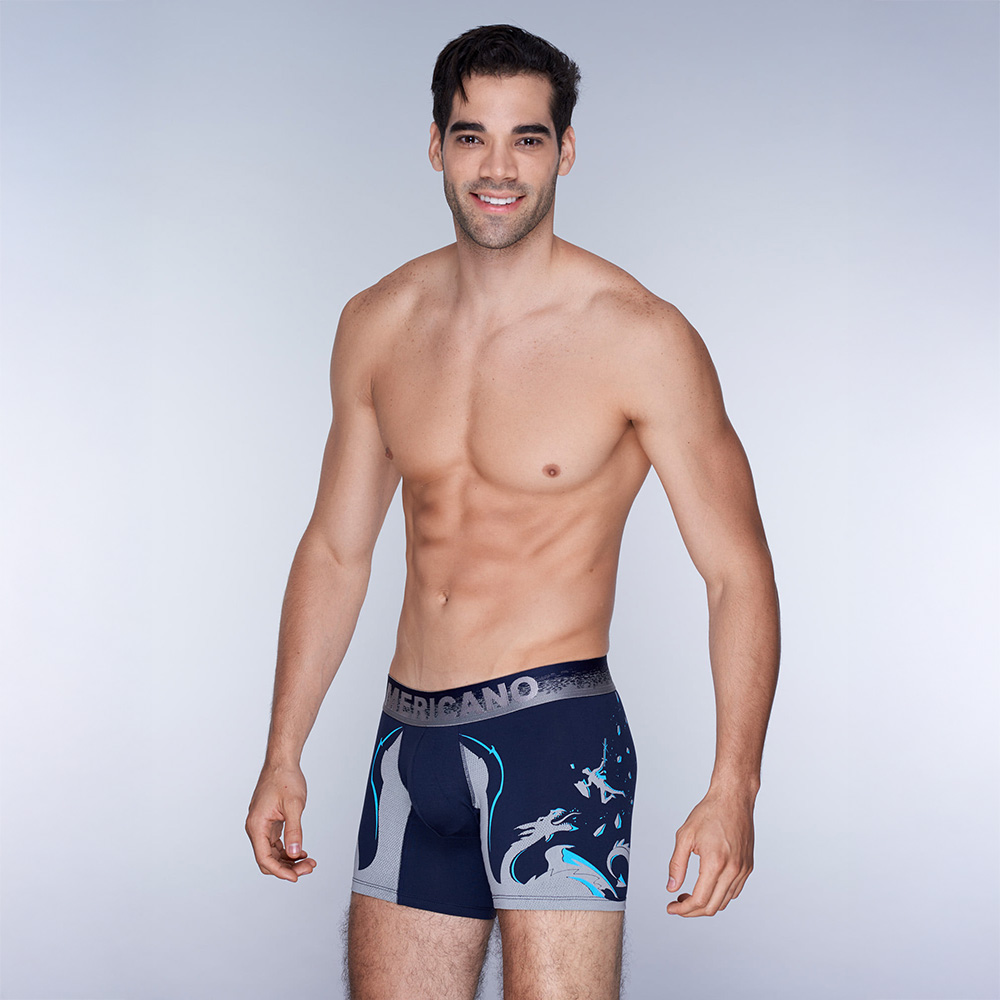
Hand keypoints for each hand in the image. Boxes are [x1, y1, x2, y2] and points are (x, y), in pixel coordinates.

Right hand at [246, 762, 317, 881]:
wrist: (282, 762)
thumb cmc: (285, 779)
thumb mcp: (294, 806)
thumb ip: (294, 831)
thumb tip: (294, 853)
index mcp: (257, 825)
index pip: (264, 858)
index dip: (280, 871)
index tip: (296, 877)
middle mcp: (256, 827)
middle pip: (268, 859)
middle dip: (287, 867)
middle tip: (308, 867)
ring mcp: (262, 825)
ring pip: (272, 853)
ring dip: (289, 860)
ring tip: (308, 861)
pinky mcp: (269, 822)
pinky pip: (275, 843)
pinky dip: (287, 850)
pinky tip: (301, 852)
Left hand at [665, 788, 754, 915]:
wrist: (733, 799)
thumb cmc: (710, 812)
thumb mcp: (685, 836)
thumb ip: (677, 865)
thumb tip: (672, 887)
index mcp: (716, 863)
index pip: (699, 900)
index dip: (683, 909)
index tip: (672, 907)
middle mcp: (733, 869)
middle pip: (712, 907)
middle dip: (692, 911)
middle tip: (678, 903)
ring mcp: (743, 869)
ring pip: (724, 902)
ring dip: (706, 904)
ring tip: (690, 895)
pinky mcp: (748, 867)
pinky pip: (734, 891)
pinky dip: (719, 895)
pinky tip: (707, 887)